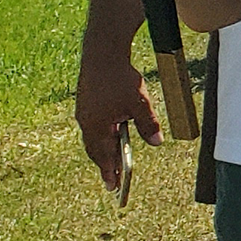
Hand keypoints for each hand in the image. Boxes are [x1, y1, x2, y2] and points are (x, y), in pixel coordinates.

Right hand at [75, 51, 160, 192]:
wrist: (102, 53)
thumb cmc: (120, 78)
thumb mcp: (140, 103)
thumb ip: (147, 124)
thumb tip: (156, 142)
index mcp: (97, 126)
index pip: (104, 156)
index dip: (109, 172)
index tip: (113, 187)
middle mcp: (86, 122)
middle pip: (96, 149)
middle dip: (106, 164)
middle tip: (112, 179)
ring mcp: (84, 112)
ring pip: (94, 137)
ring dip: (104, 149)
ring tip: (113, 160)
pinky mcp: (87, 103)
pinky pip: (94, 125)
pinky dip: (103, 135)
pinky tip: (111, 134)